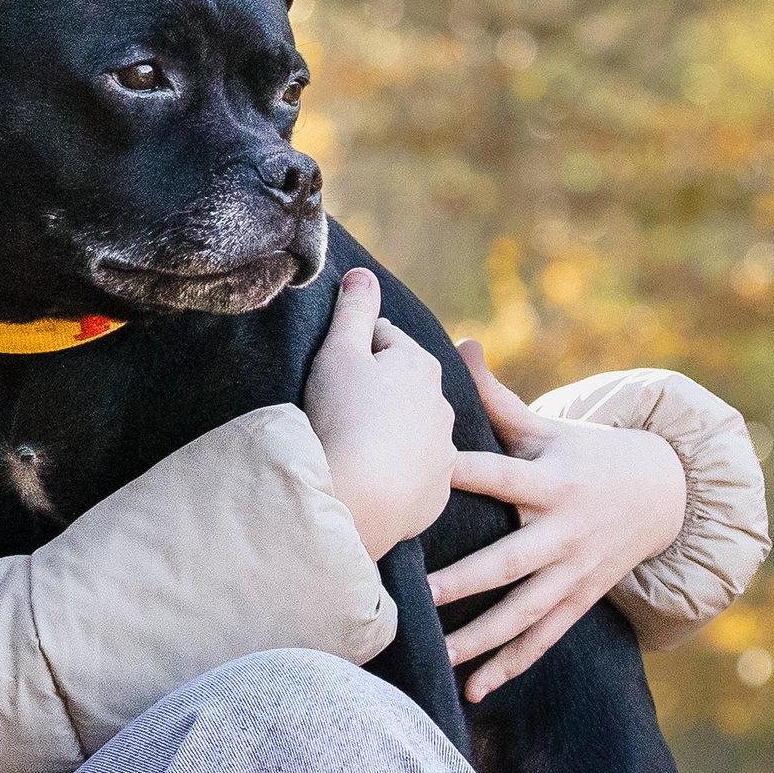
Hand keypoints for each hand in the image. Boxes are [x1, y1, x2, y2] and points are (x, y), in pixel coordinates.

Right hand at [303, 269, 456, 560]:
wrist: (358, 501)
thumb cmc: (341, 418)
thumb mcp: (339, 352)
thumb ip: (353, 309)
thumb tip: (363, 271)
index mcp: (420, 364)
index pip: (382, 339)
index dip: (352, 350)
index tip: (331, 372)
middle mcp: (442, 405)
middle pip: (401, 385)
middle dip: (375, 390)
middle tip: (336, 410)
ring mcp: (443, 452)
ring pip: (411, 430)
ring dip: (388, 431)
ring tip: (351, 447)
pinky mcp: (436, 492)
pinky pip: (413, 473)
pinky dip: (395, 472)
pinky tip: (368, 479)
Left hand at [430, 345, 689, 700]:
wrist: (665, 496)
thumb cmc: (586, 454)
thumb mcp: (550, 427)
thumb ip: (498, 399)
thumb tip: (458, 343)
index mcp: (552, 481)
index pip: (499, 477)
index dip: (461, 475)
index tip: (419, 476)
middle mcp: (564, 532)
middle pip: (510, 561)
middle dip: (466, 580)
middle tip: (420, 593)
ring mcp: (574, 573)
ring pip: (525, 613)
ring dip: (482, 639)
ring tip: (439, 657)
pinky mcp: (580, 601)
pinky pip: (543, 640)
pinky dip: (510, 666)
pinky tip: (472, 691)